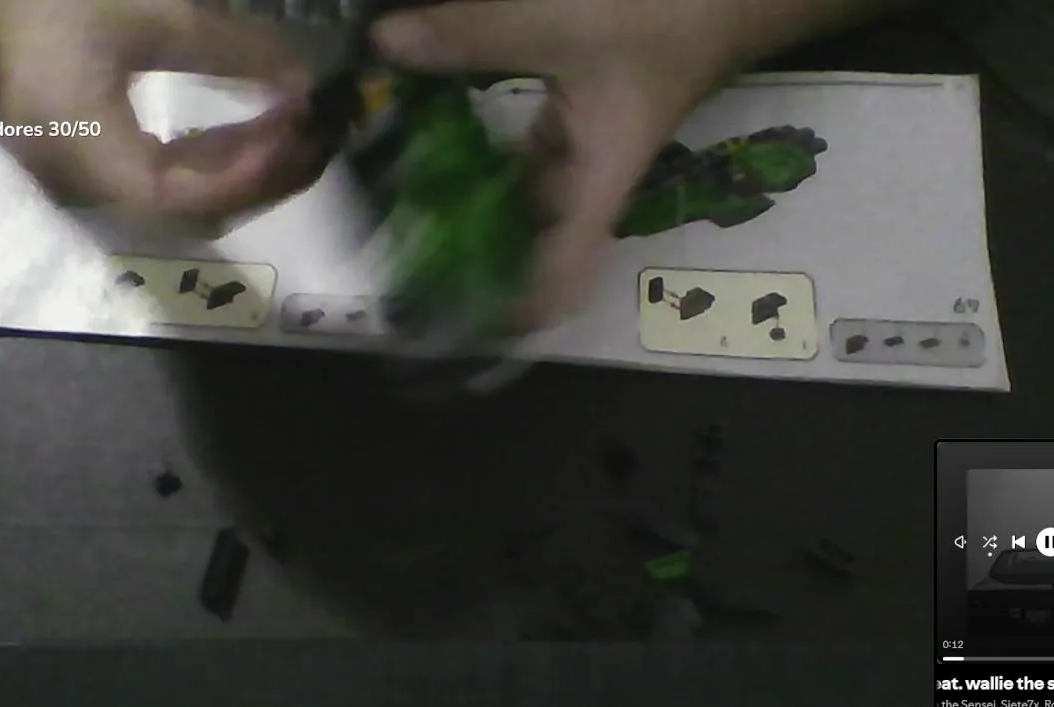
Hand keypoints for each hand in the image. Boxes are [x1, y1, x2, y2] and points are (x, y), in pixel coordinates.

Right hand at [0, 0, 325, 224]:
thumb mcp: (148, 13)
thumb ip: (230, 50)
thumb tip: (304, 81)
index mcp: (84, 152)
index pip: (173, 197)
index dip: (241, 176)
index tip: (295, 139)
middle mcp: (86, 183)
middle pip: (191, 208)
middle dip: (265, 178)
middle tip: (323, 137)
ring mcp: (92, 176)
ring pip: (187, 198)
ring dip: (251, 170)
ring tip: (303, 133)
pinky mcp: (100, 159)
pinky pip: (172, 177)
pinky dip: (223, 159)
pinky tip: (259, 131)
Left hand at [372, 0, 902, 326]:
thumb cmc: (666, 15)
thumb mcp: (561, 24)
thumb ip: (475, 35)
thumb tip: (387, 45)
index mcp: (602, 177)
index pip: (562, 269)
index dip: (520, 308)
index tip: (464, 329)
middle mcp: (594, 169)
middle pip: (534, 234)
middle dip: (479, 251)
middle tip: (409, 261)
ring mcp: (589, 136)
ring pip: (524, 186)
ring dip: (477, 196)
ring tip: (409, 206)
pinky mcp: (582, 99)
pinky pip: (527, 139)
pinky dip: (487, 143)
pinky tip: (441, 131)